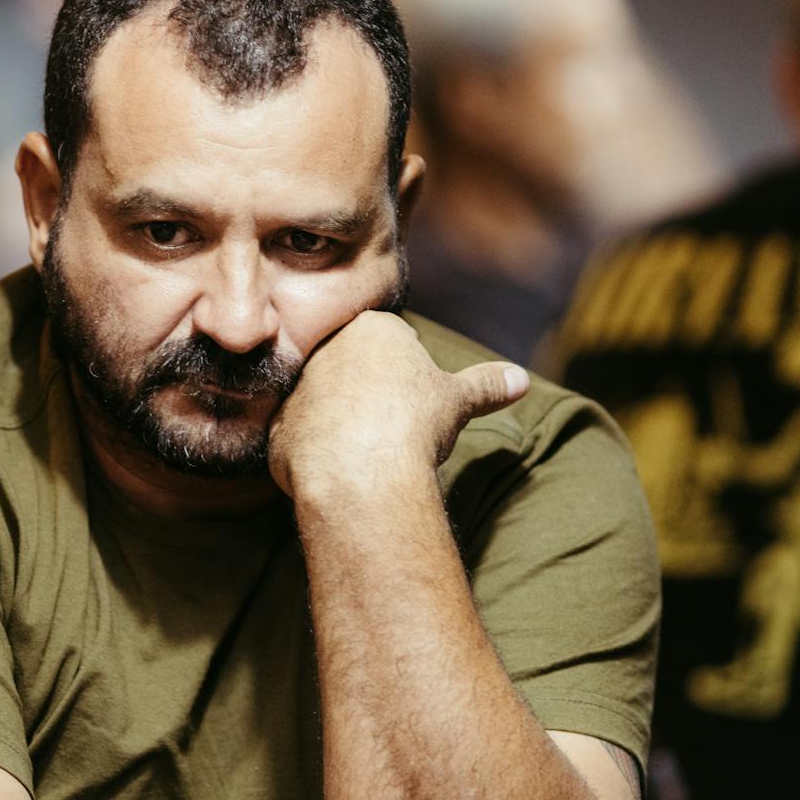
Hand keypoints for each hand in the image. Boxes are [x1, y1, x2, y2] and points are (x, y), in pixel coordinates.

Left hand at [269, 310, 528, 502]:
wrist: (362, 472)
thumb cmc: (413, 425)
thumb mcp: (458, 400)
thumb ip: (485, 384)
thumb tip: (521, 379)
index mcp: (371, 327)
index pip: (393, 345)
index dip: (408, 378)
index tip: (415, 404)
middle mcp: (325, 348)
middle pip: (354, 371)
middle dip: (371, 398)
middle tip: (392, 429)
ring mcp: (296, 387)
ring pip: (326, 406)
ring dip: (343, 426)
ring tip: (367, 454)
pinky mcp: (278, 427)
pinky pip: (303, 440)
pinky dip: (320, 457)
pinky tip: (342, 472)